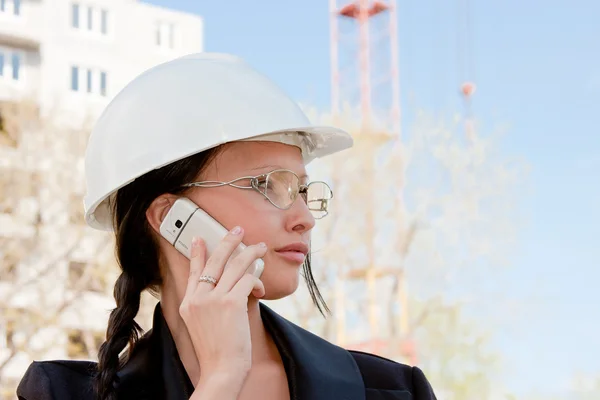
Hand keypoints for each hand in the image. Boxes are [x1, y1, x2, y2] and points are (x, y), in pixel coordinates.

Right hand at [179, 226, 266, 387]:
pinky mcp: (231, 303)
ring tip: (259, 248)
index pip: (193, 271)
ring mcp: (213, 299)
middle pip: (215, 260)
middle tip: (237, 230)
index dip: (197, 253)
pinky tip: (261, 288)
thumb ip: (206, 305)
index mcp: (188, 303)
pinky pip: (248, 280)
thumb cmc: (216, 352)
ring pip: (235, 265)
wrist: (221, 370)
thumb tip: (225, 288)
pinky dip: (257, 281)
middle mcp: (197, 298)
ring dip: (250, 253)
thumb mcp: (200, 325)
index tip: (199, 239)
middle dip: (228, 241)